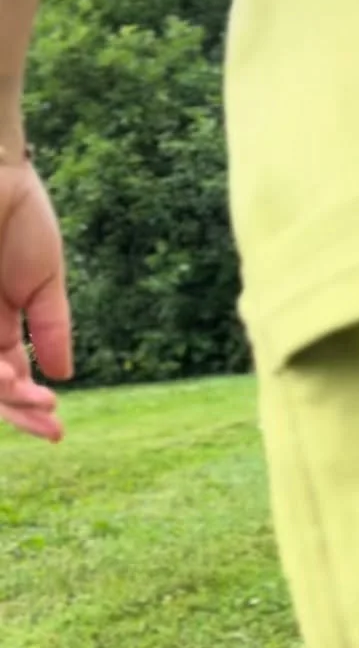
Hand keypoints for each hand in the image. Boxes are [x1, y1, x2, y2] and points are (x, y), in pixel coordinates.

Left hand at [0, 159, 72, 441]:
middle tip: (48, 427)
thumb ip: (53, 328)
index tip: (58, 431)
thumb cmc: (19, 216)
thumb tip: (64, 375)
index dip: (30, 406)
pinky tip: (8, 373)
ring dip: (4, 392)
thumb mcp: (45, 282)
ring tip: (33, 396)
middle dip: (17, 412)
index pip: (9, 377)